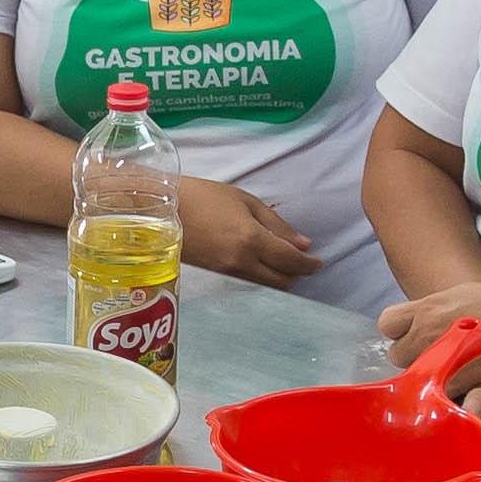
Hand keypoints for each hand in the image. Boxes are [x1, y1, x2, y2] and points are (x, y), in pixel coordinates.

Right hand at [175, 177, 319, 290]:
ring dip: (279, 277)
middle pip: (281, 281)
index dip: (309, 264)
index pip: (291, 261)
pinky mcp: (215, 276)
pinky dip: (261, 276)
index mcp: (251, 240)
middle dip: (296, 274)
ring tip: (284, 261)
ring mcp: (226, 272)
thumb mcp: (245, 201)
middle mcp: (241, 262)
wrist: (162, 211)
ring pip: (265, 285)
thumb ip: (276, 224)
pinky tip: (262, 264)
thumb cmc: (204, 197)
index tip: (318, 262)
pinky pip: (248, 282)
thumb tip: (303, 244)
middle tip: (304, 262)